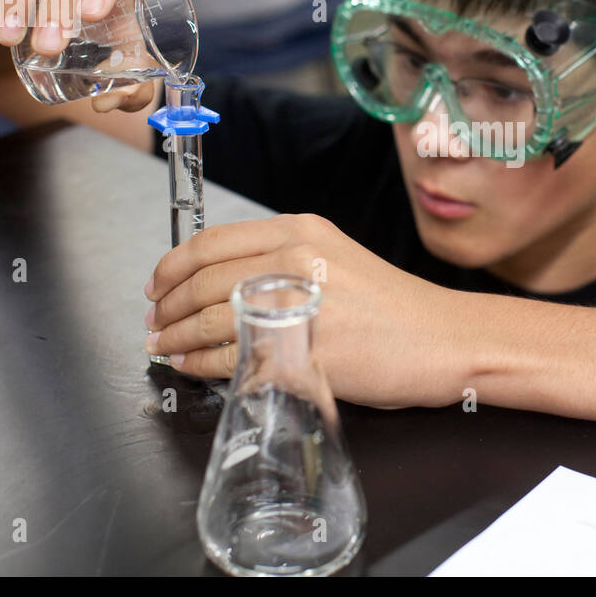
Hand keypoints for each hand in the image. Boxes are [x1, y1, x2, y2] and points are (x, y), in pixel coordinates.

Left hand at [143, 213, 468, 407]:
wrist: (441, 339)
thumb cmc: (392, 307)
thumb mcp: (334, 259)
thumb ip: (282, 261)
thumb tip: (220, 286)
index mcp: (300, 231)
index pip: (212, 243)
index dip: (172, 266)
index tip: (157, 284)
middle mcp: (295, 260)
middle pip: (202, 280)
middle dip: (167, 306)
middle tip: (154, 321)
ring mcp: (296, 304)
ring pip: (209, 318)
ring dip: (175, 336)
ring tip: (163, 346)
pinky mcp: (301, 349)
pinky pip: (230, 357)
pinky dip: (200, 363)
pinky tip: (191, 365)